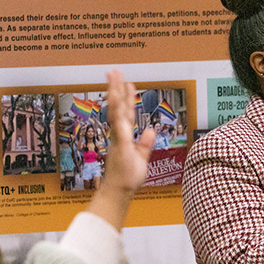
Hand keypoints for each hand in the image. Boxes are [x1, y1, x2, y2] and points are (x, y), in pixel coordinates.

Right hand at [85, 70, 155, 228]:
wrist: (118, 192)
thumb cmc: (127, 178)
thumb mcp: (141, 157)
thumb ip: (145, 144)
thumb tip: (149, 130)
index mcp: (123, 136)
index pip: (125, 112)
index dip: (126, 97)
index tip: (128, 83)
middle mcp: (118, 134)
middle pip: (118, 107)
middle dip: (116, 88)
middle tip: (114, 71)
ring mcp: (118, 139)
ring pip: (116, 112)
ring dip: (115, 94)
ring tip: (114, 78)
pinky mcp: (120, 146)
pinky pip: (120, 128)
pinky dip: (120, 116)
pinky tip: (119, 103)